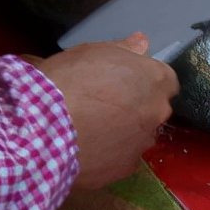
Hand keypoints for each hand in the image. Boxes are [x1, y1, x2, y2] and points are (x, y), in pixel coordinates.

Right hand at [29, 33, 179, 188]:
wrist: (44, 126)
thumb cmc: (71, 80)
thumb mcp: (94, 52)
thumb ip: (125, 49)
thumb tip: (142, 42)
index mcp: (156, 81)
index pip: (165, 80)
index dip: (145, 80)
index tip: (125, 82)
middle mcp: (158, 113)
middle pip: (153, 109)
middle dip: (136, 107)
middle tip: (103, 105)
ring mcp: (143, 143)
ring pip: (138, 136)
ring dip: (122, 132)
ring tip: (89, 130)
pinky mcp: (125, 168)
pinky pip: (120, 159)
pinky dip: (107, 155)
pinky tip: (84, 150)